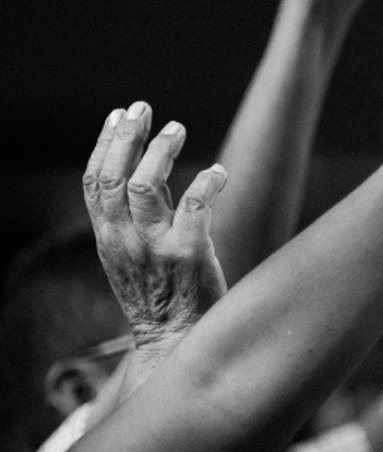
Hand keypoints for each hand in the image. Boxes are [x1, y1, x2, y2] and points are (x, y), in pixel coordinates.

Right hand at [80, 103, 229, 347]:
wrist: (179, 341)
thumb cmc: (164, 294)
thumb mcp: (135, 254)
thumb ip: (140, 214)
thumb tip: (149, 166)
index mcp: (108, 239)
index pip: (94, 183)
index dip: (104, 145)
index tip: (118, 115)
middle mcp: (124, 241)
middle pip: (113, 178)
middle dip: (126, 137)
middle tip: (144, 109)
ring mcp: (155, 248)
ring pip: (146, 186)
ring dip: (161, 151)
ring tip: (177, 128)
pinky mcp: (188, 255)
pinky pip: (195, 206)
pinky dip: (207, 182)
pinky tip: (219, 172)